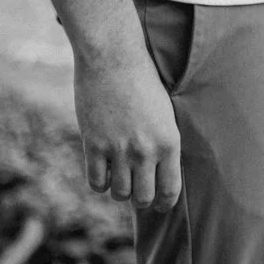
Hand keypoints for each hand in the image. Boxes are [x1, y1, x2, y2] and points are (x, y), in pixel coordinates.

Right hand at [72, 48, 181, 208]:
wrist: (113, 58)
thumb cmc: (143, 82)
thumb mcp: (165, 113)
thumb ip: (163, 143)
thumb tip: (159, 172)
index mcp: (169, 143)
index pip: (170, 190)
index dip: (164, 204)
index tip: (159, 205)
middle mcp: (145, 151)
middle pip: (143, 197)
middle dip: (141, 200)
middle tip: (137, 194)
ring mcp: (118, 150)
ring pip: (119, 194)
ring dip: (120, 191)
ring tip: (120, 180)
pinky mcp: (93, 145)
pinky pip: (96, 181)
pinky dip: (100, 182)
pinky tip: (103, 172)